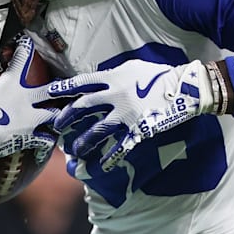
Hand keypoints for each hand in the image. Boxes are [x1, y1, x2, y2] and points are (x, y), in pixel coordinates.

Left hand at [47, 59, 214, 171]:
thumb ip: (113, 75)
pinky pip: (121, 146)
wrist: (185, 88)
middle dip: (67, 116)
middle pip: (85, 106)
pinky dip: (111, 157)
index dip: (64, 88)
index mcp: (114, 77)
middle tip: (56, 125)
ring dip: (85, 141)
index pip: (83, 82)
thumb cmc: (159, 75)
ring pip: (99, 129)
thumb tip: (97, 80)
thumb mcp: (133, 68)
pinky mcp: (139, 129)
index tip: (48, 92)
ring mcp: (127, 113)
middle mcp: (116, 95)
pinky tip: (103, 166)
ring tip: (75, 151)